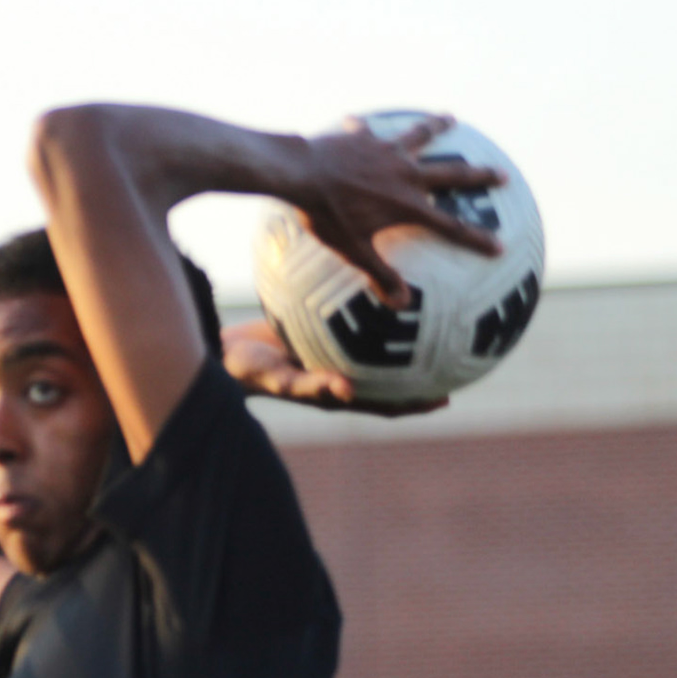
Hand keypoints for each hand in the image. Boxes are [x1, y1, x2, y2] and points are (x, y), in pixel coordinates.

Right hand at [220, 319, 447, 416]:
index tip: (447, 398)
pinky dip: (368, 302)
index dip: (417, 405)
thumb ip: (310, 386)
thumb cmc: (246, 369)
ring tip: (431, 303)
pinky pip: (351, 316)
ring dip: (400, 332)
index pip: (386, 404)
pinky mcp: (317, 331)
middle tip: (456, 350)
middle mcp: (339, 371)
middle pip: (390, 375)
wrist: (221, 349)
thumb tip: (346, 390)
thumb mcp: (278, 378)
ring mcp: (329, 351)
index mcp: (337, 392)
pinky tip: (379, 272)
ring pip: (375, 344)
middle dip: (422, 367)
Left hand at [294, 113, 503, 307]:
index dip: (476, 238)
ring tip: (450, 118)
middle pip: (453, 174)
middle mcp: (407, 175)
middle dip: (480, 176)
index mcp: (408, 205)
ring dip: (438, 126)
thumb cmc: (325, 215)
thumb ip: (379, 274)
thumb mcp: (352, 250)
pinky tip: (358, 123)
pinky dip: (367, 128)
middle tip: (503, 175)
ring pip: (422, 134)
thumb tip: (402, 304)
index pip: (451, 227)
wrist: (300, 174)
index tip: (499, 246)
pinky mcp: (365, 137)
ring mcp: (388, 151)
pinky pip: (370, 130)